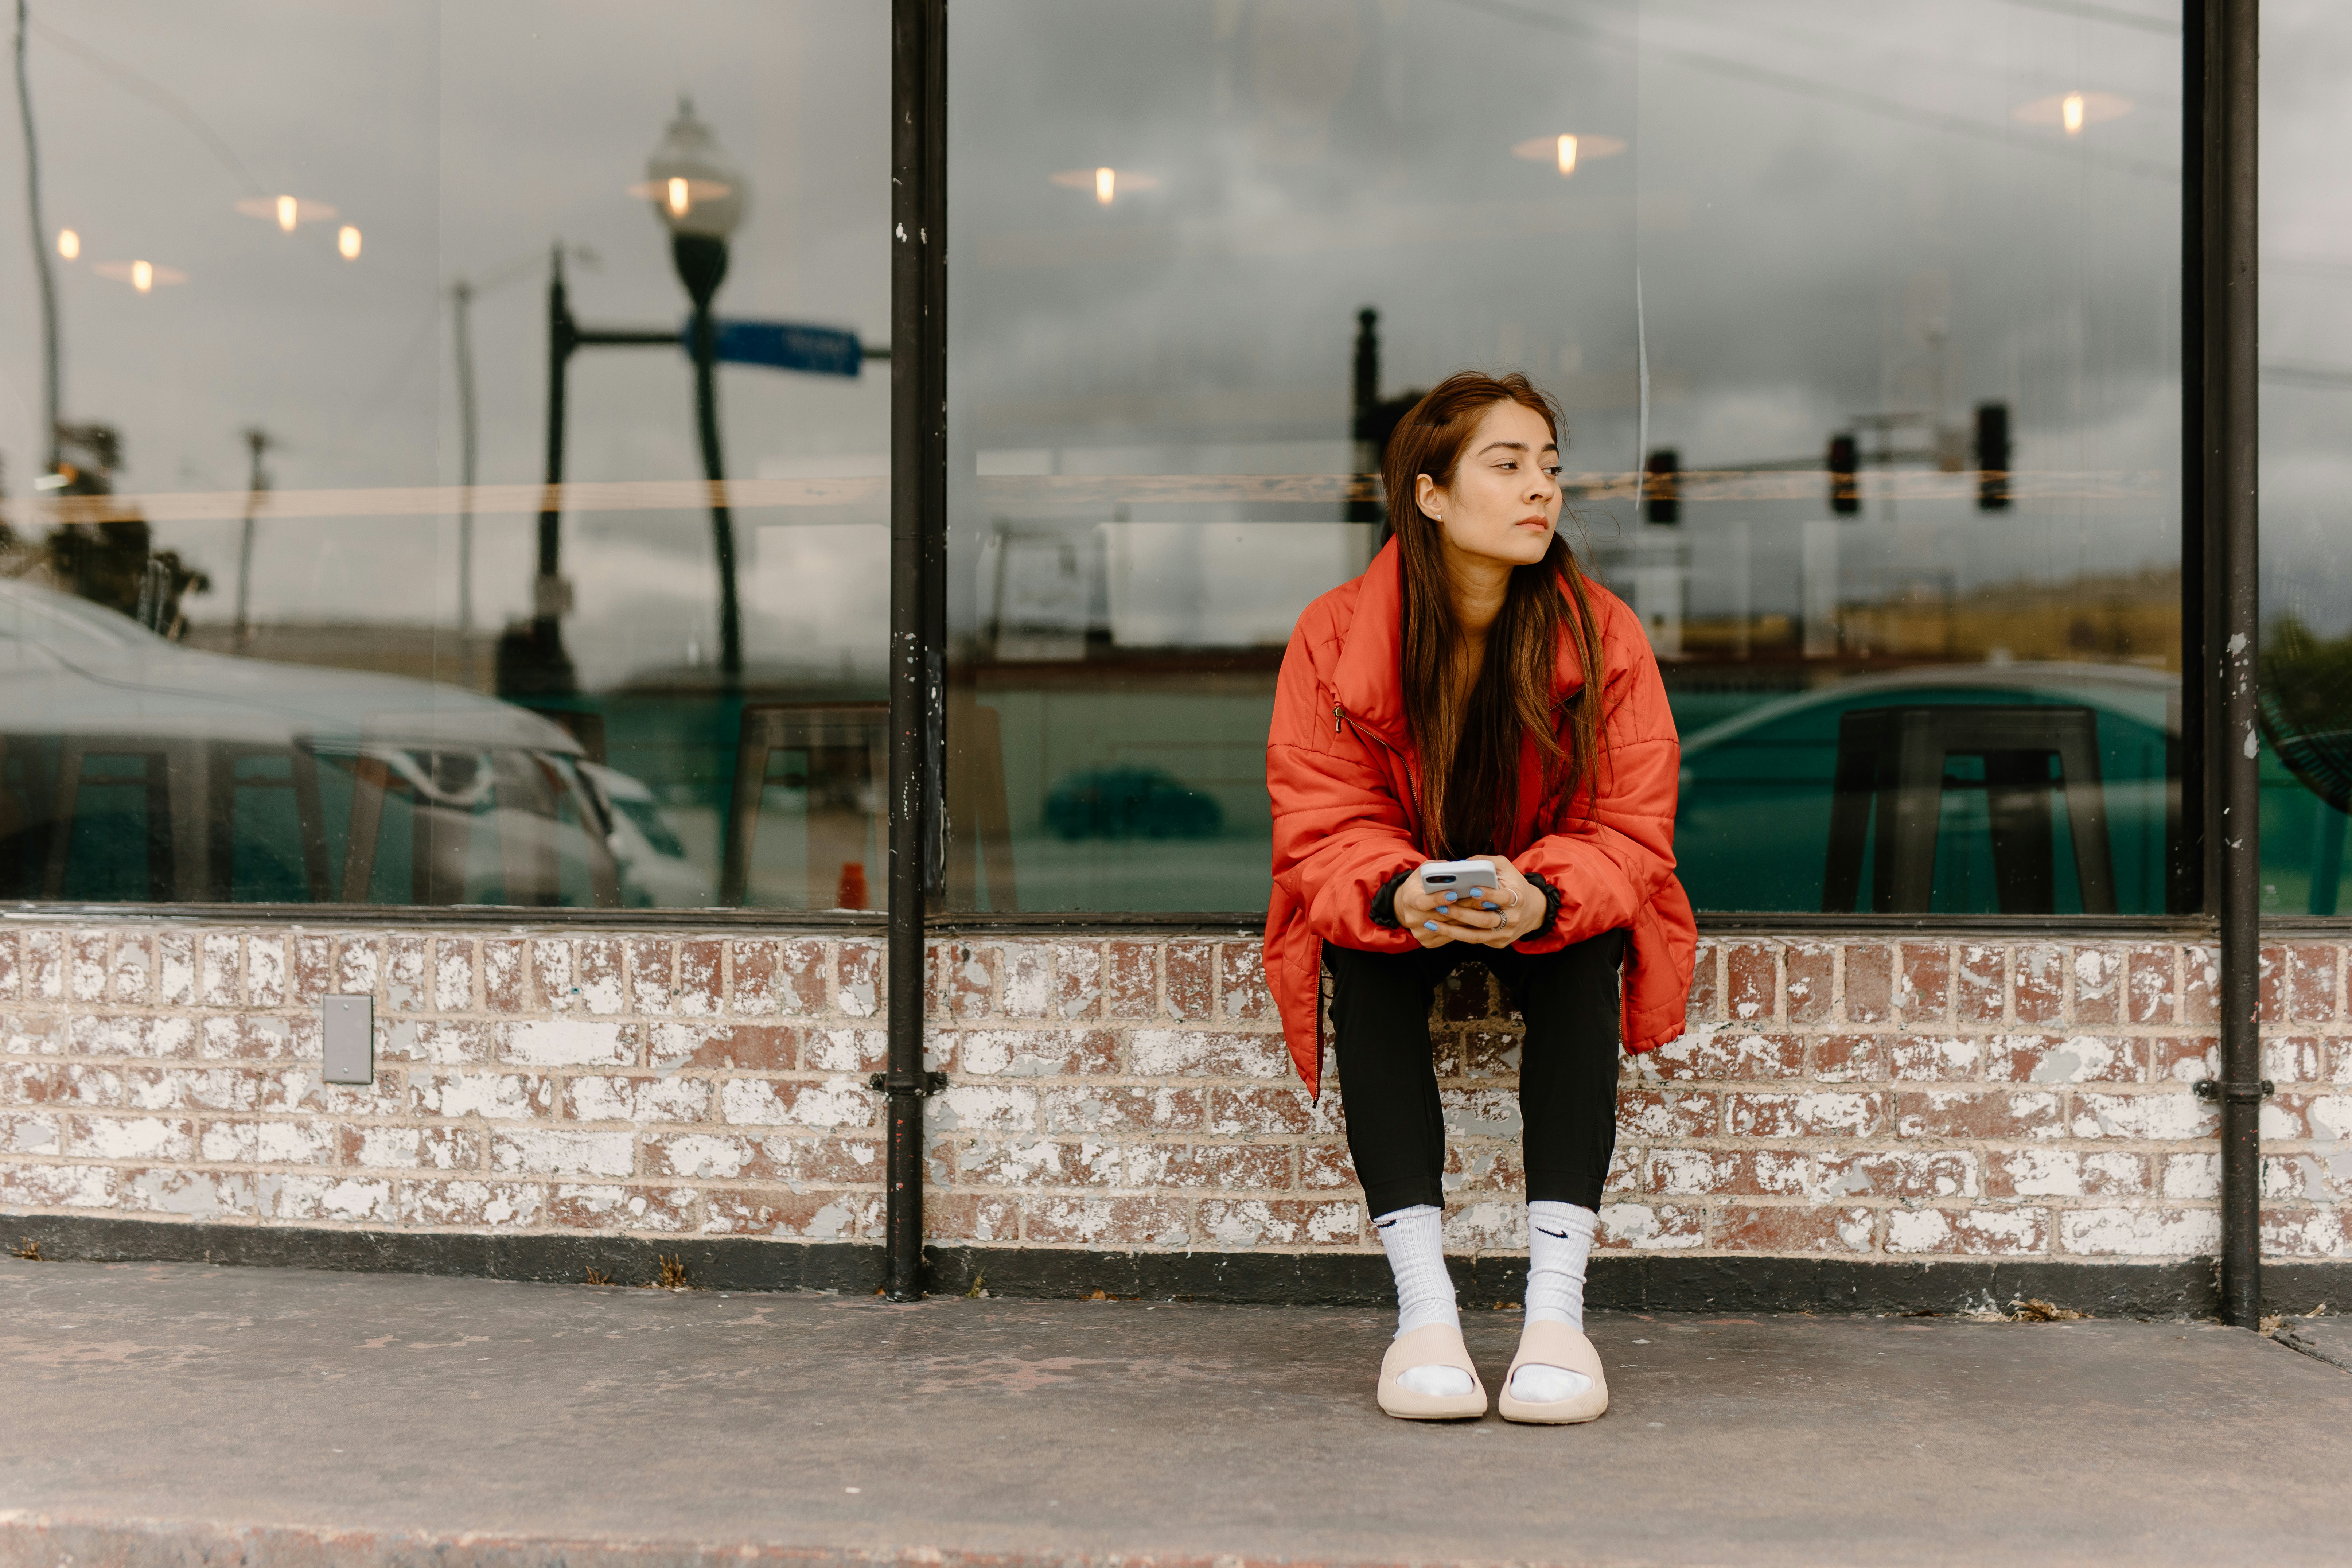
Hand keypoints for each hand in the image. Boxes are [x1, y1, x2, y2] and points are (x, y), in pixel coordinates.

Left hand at [1393, 858, 1541, 948]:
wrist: (1532, 910)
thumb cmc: (1514, 884)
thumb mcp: (1506, 868)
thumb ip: (1487, 863)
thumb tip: (1462, 863)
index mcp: (1517, 898)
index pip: (1504, 898)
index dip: (1488, 895)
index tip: (1472, 889)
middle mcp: (1513, 919)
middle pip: (1485, 920)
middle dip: (1461, 914)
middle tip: (1440, 907)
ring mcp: (1505, 934)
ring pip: (1476, 936)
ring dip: (1452, 931)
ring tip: (1431, 923)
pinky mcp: (1498, 943)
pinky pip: (1475, 940)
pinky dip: (1457, 935)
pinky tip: (1440, 929)